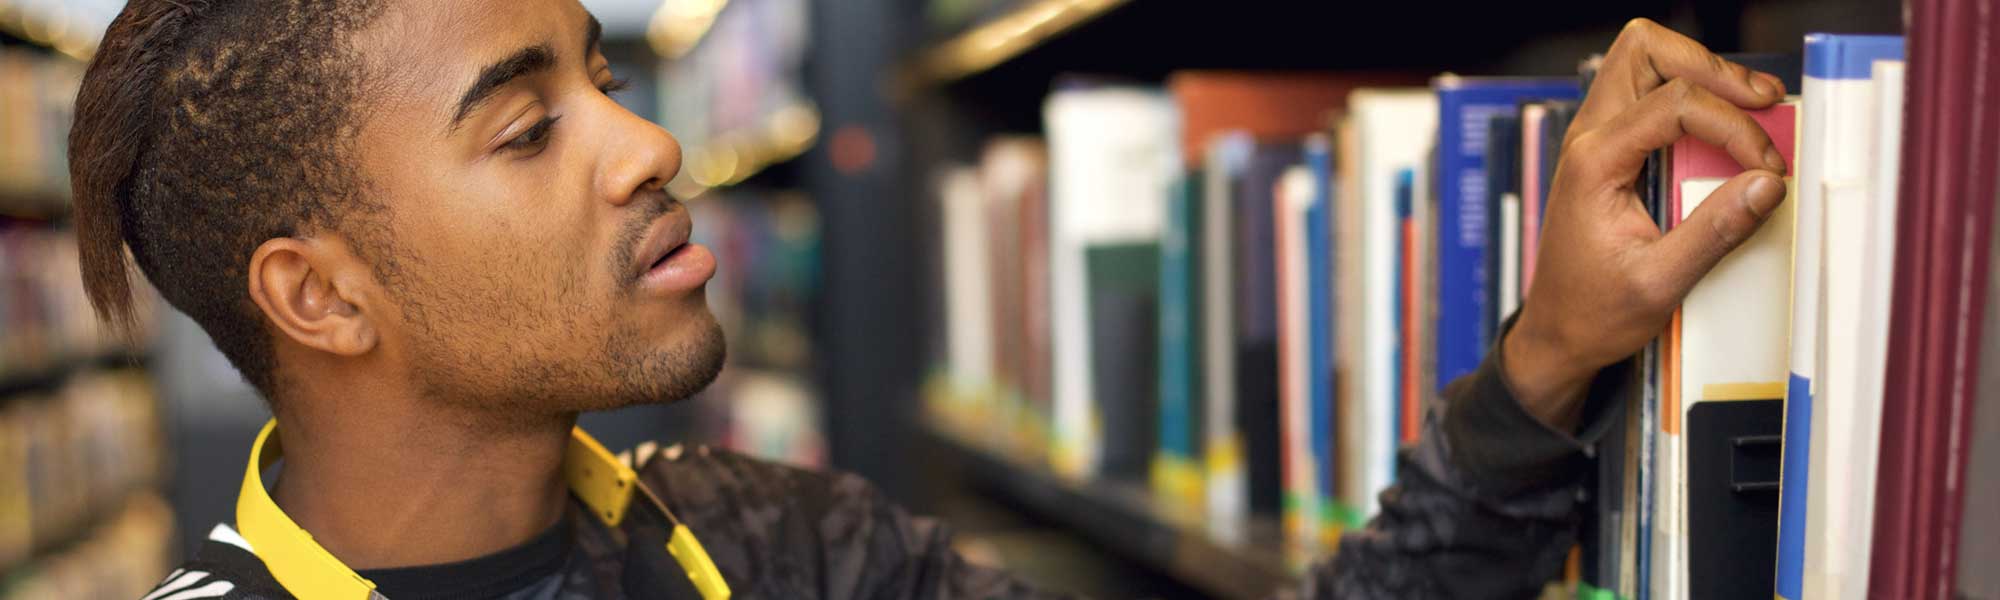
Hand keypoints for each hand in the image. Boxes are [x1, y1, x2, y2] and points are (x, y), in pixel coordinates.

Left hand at [1503, 19, 1790, 430]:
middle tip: (1760, 101)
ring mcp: (1594, 138)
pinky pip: (1649, 95)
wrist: (1556, 333)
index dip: (1732, 125)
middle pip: (1644, 50)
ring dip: (1700, 73)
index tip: (1767, 166)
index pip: (1673, 104)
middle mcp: (1587, 138)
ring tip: (1752, 104)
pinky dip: (1692, 96)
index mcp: (1593, 162)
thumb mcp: (1660, 282)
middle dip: (1709, 65)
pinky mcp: (1609, 149)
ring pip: (1644, 62)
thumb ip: (1714, 231)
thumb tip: (1766, 183)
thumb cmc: (1594, 311)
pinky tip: (1727, 125)